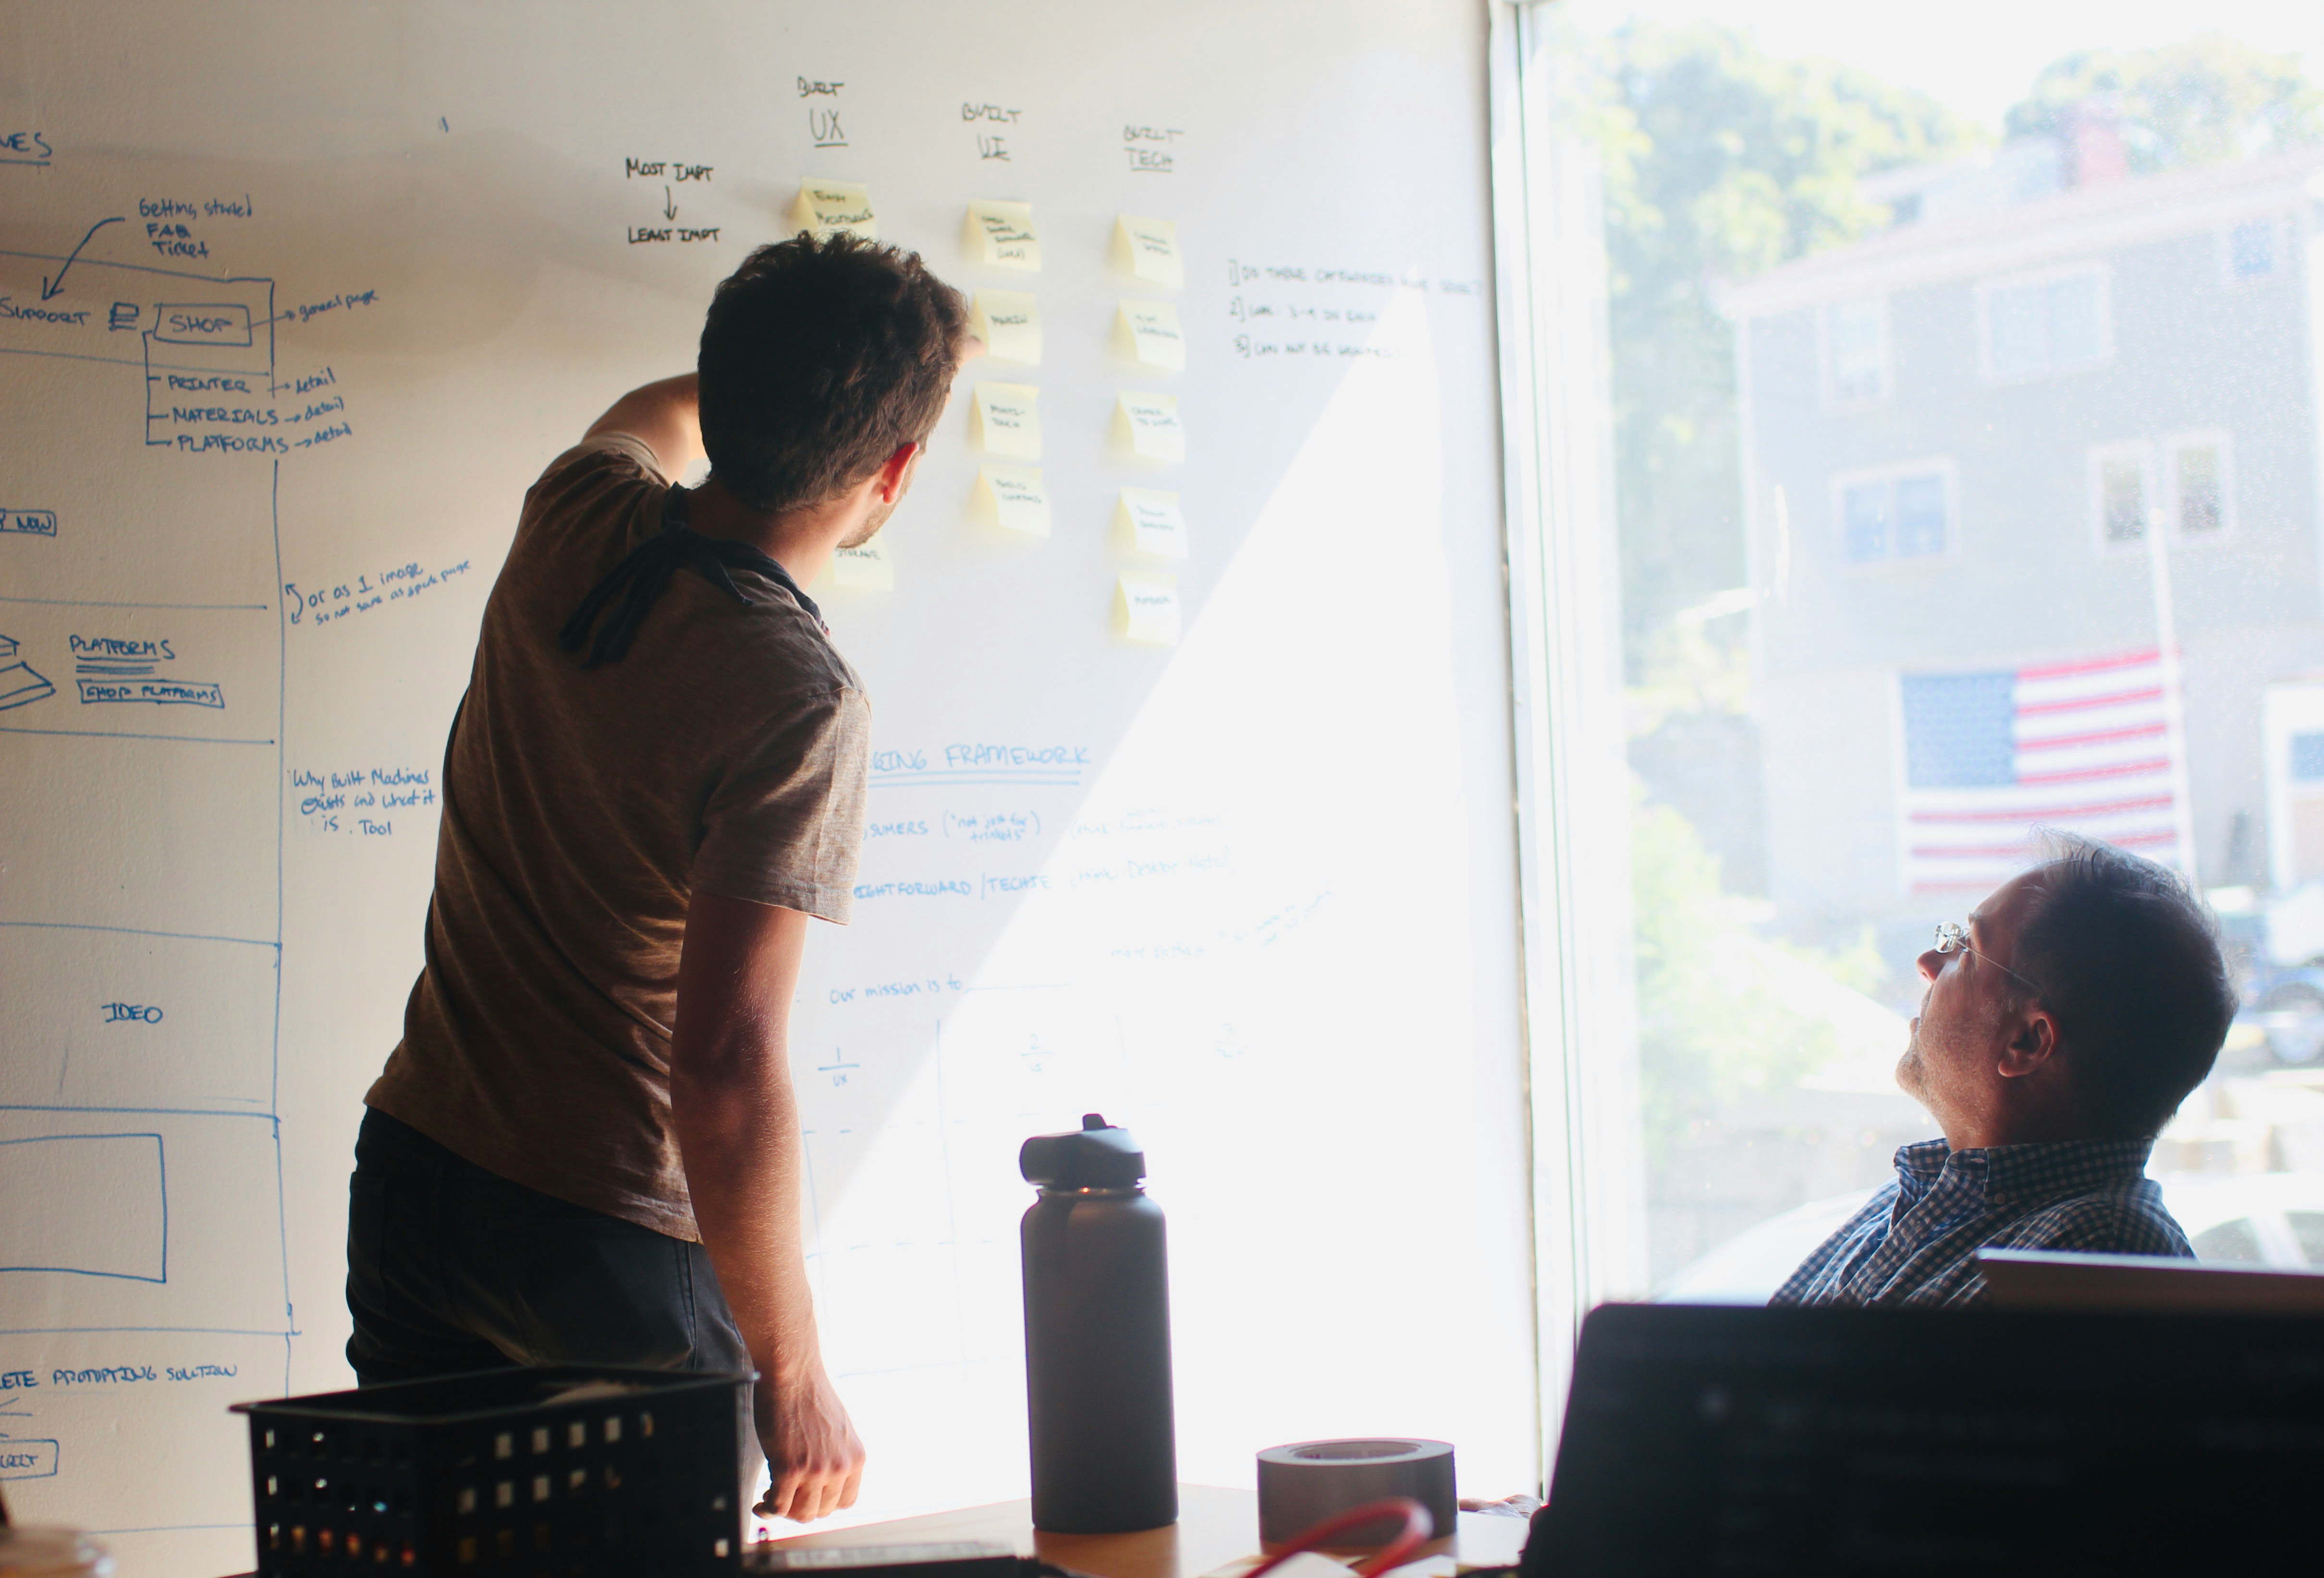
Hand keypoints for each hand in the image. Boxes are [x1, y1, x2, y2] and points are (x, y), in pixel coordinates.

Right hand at [754, 1359, 865, 1522]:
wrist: (791, 1373)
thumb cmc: (809, 1396)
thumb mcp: (838, 1430)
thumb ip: (836, 1456)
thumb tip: (823, 1484)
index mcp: (856, 1458)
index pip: (845, 1502)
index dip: (823, 1503)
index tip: (807, 1498)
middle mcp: (841, 1467)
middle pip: (822, 1511)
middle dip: (801, 1507)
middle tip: (784, 1497)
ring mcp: (816, 1470)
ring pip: (801, 1514)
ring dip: (784, 1510)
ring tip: (771, 1499)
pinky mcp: (790, 1469)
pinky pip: (778, 1506)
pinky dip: (767, 1509)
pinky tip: (760, 1501)